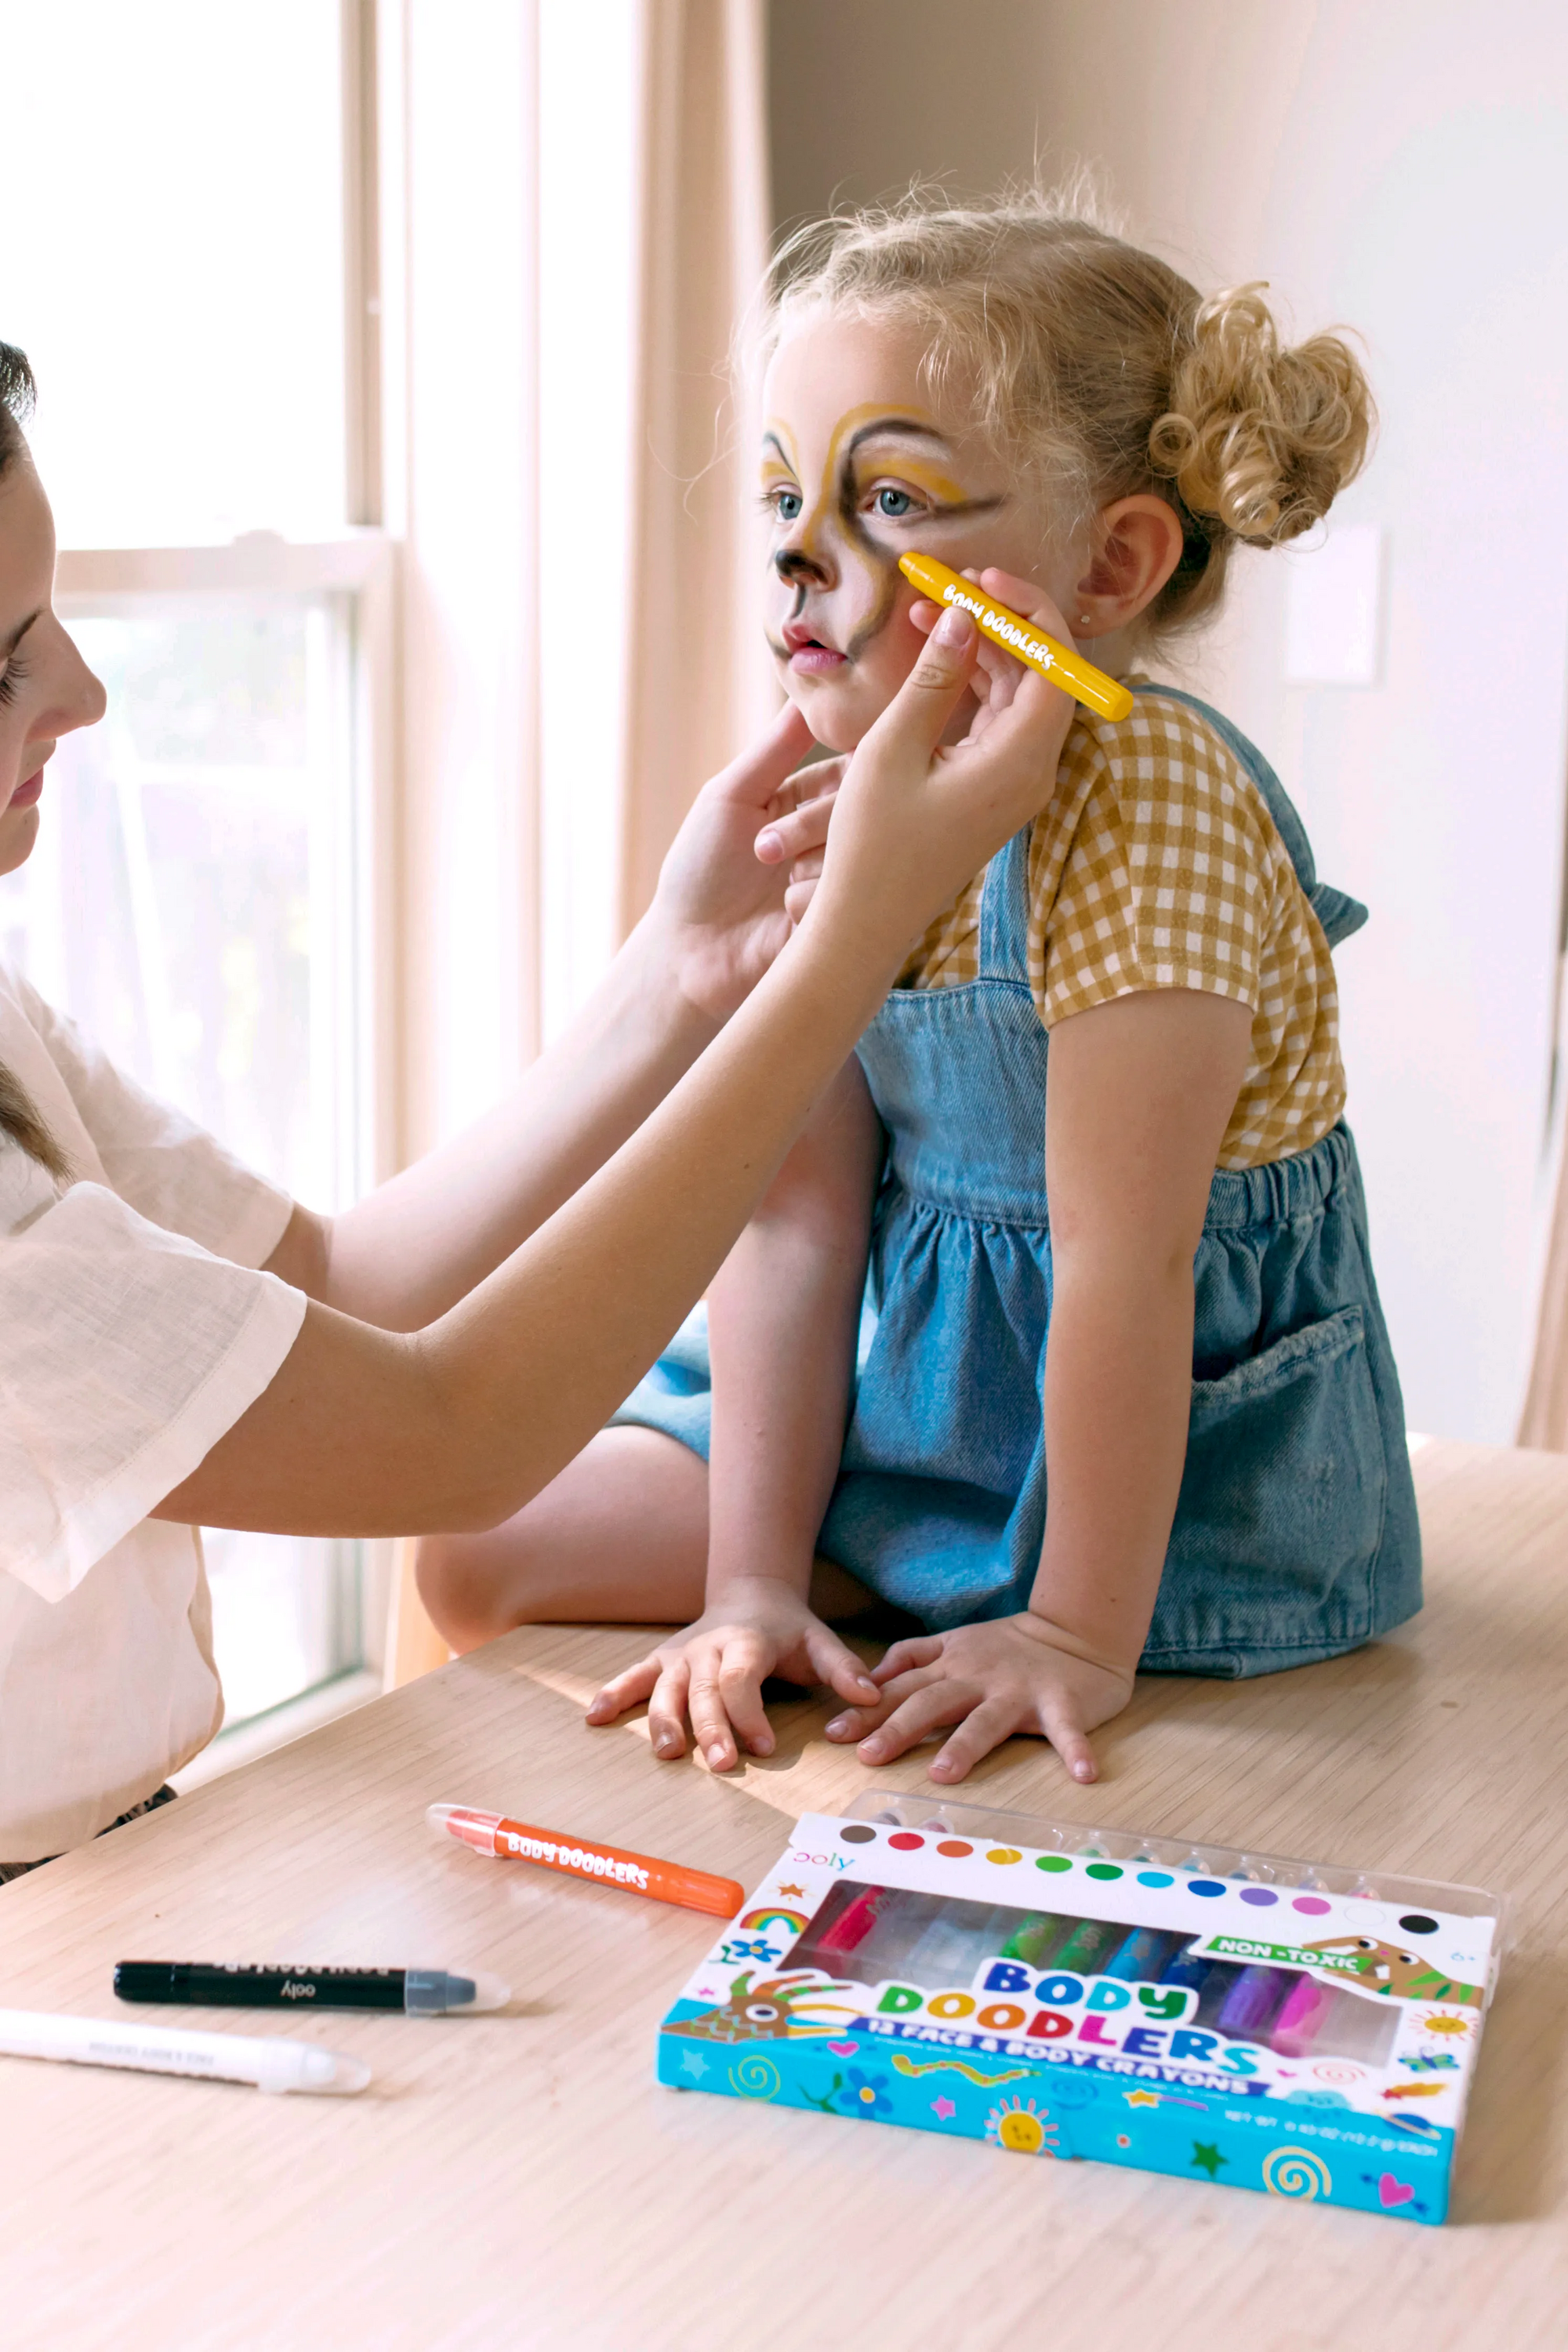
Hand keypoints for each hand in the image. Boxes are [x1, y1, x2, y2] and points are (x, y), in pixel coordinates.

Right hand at [585, 1576, 880, 1771]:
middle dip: (711, 1727)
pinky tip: (594, 1716)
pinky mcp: (662, 1661)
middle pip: (703, 1690)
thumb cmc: (789, 1629)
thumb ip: (844, 1669)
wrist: (752, 1591)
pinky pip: (634, 1677)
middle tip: (721, 1765)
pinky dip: (614, 1694)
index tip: (764, 1747)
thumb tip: (871, 1697)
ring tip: (667, 1753)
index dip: (749, 1713)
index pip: (742, 1679)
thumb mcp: (820, 1642)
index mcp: (746, 1642)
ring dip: (663, 1720)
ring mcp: (680, 1655)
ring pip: (665, 1688)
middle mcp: (707, 1647)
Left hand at [647, 704, 846, 1022]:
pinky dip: (812, 900)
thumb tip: (810, 693)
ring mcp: (844, 880)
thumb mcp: (731, 795)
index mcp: (811, 801)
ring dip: (813, 864)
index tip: (850, 768)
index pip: (856, 769)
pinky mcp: (847, 921)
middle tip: (765, 851)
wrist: (688, 951)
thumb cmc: (699, 869)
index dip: (853, 768)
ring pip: (864, 852)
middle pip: (865, 809)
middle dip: (817, 825)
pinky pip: (856, 896)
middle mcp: (836, 838)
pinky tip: (782, 915)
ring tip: (770, 883)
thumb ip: (775, 748)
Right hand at [788, 594, 1076, 968]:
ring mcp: (1017, 783)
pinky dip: (974, 685)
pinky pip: (999, 722)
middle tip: (950, 586)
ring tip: (930, 612)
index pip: (1056, 665)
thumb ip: (935, 678)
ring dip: (982, 650)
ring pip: (1018, 695)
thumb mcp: (895, 750)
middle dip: (1000, 623)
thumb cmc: (874, 845)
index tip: (980, 579)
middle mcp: (1032, 773)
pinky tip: (936, 656)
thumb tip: (964, 615)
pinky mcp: (995, 790)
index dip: (1026, 611)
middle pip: (1041, 675)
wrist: (867, 922)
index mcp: (1020, 763)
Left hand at [823, 1612, 1135, 1785]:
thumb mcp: (955, 1641)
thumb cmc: (1010, 1645)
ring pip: (986, 1719)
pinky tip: (1083, 1775)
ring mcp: (1019, 1690)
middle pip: (932, 1702)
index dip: (867, 1710)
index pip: (901, 1688)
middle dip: (898, 1728)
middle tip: (868, 1755)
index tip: (833, 1734)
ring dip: (965, 1746)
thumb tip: (870, 1677)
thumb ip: (913, 1656)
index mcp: (951, 1665)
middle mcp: (978, 1677)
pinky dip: (1075, 1750)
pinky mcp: (1062, 1701)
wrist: (1075, 1629)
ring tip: (943, 1775)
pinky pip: (1067, 1729)